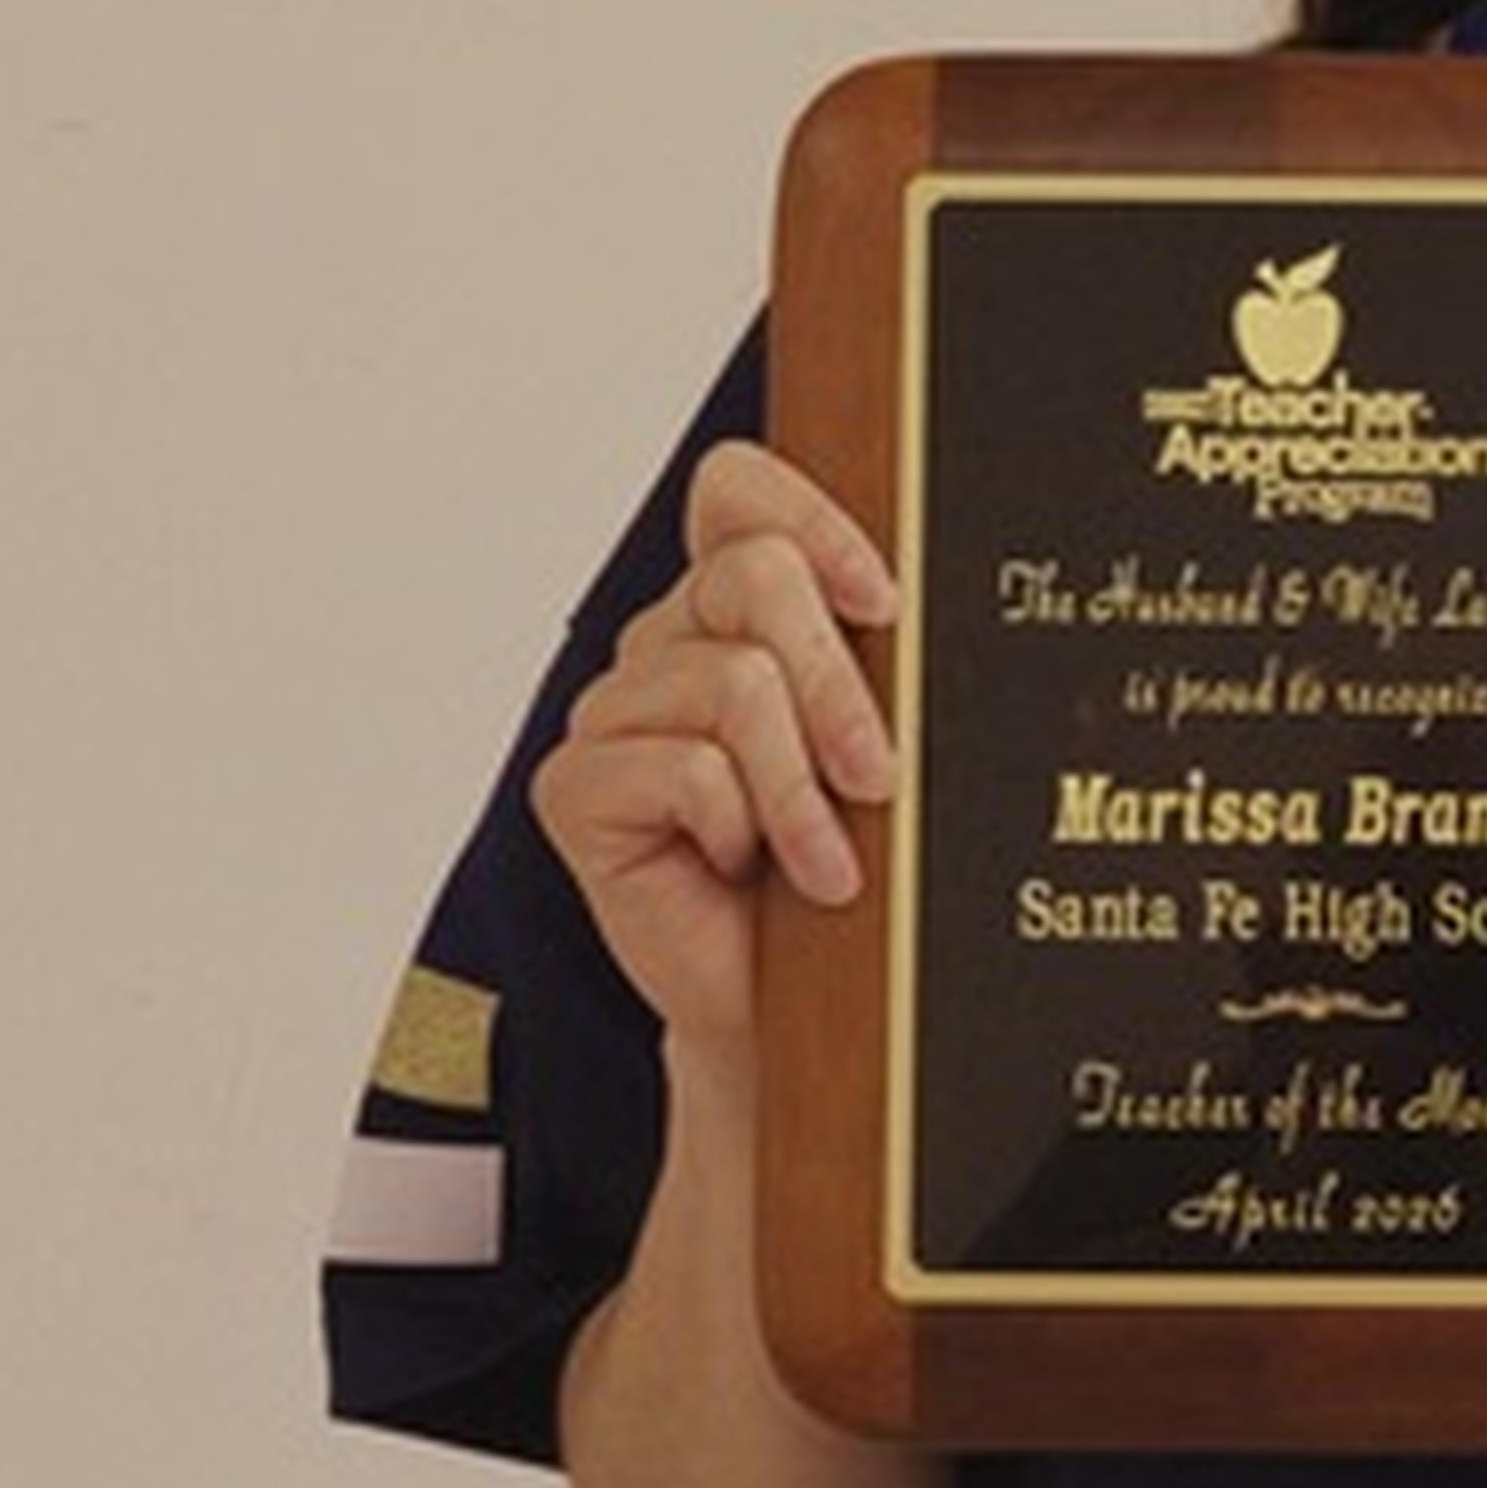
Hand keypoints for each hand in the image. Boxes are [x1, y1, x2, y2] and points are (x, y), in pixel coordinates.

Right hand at [529, 439, 898, 1056]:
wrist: (784, 998)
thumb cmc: (837, 861)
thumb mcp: (872, 741)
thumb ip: (874, 655)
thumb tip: (911, 602)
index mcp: (732, 606)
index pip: (737, 489)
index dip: (811, 518)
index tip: (885, 604)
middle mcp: (663, 640)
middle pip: (755, 575)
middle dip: (840, 684)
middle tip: (880, 779)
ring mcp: (612, 710)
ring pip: (734, 682)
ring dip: (802, 787)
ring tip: (822, 862)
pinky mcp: (575, 786)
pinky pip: (686, 766)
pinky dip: (744, 828)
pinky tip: (741, 873)